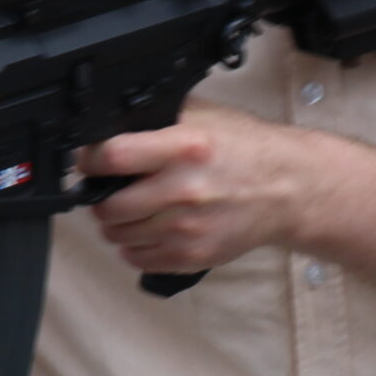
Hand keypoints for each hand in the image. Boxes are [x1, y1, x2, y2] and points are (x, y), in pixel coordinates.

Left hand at [79, 100, 304, 275]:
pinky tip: (146, 232)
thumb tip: (112, 125)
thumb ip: (159, 119)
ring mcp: (188, 228)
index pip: (113, 157)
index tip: (88, 162)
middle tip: (108, 191)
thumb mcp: (205, 116)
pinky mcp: (193, 255)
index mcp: (185, 148)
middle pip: (109, 206)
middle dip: (101, 199)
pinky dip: (134, 248)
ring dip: (116, 225)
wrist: (287, 189)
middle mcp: (184, 190)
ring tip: (129, 212)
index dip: (90, 160)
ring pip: (120, 236)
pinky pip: (139, 259)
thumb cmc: (246, 151)